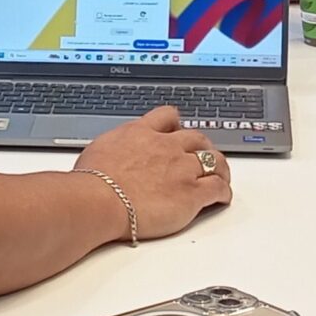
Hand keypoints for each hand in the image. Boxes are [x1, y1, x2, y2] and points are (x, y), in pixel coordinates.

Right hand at [74, 107, 231, 240]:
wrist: (100, 199)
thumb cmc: (92, 181)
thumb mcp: (99, 150)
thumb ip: (115, 148)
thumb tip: (110, 156)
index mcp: (141, 132)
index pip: (167, 116)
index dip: (176, 123)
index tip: (176, 129)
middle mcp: (166, 147)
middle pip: (196, 138)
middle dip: (202, 145)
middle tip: (202, 154)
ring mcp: (182, 169)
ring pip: (214, 160)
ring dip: (220, 167)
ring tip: (220, 175)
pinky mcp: (192, 194)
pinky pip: (218, 188)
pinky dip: (223, 192)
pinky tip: (222, 197)